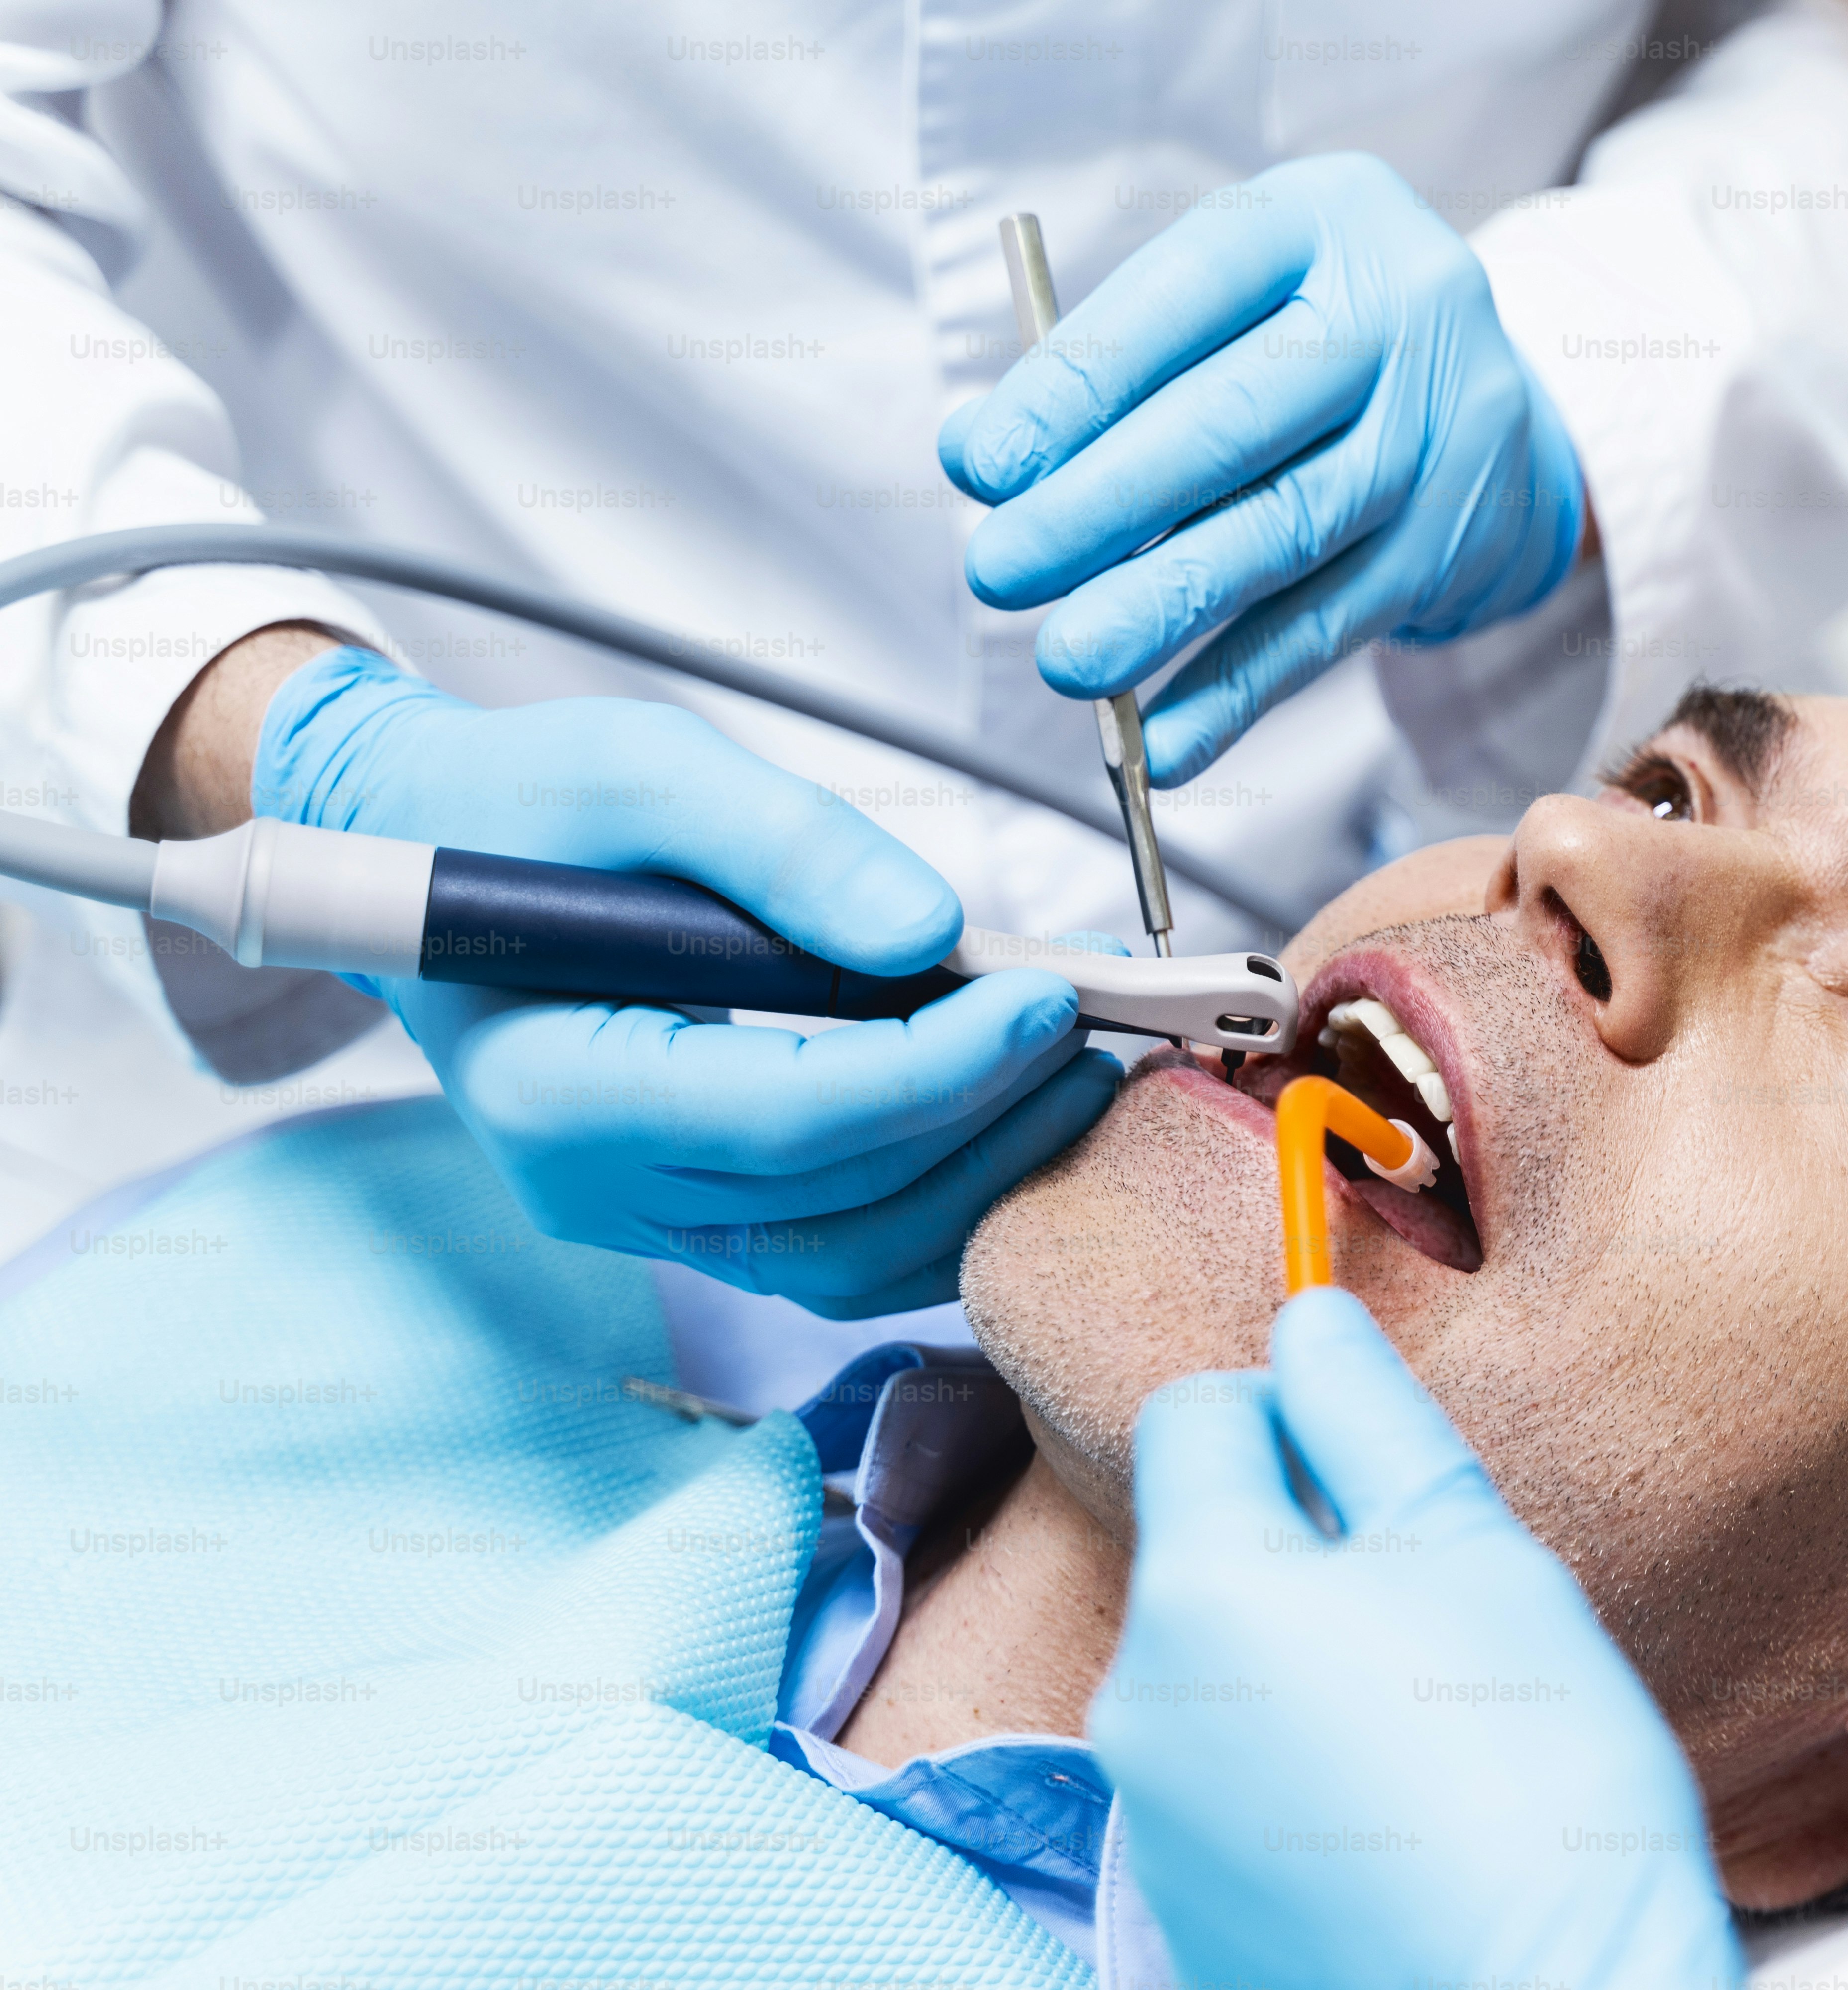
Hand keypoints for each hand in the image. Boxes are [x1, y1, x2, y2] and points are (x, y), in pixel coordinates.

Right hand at [252, 646, 1119, 1316]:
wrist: (425, 854)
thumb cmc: (517, 802)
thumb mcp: (638, 769)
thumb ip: (782, 845)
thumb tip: (931, 934)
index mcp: (555, 1086)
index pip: (792, 1116)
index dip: (941, 1065)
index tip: (1048, 993)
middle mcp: (591, 1187)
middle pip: (839, 1200)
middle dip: (991, 1122)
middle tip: (1102, 1033)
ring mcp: (641, 1219)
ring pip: (852, 1257)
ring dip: (986, 1176)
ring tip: (1081, 1072)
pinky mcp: (692, 1215)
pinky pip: (840, 1248)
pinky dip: (944, 1196)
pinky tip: (1014, 1108)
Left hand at [940, 153, 1585, 785]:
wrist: (1485, 390)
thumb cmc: (1307, 331)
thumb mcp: (1228, 296)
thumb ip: (1110, 363)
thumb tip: (978, 459)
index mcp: (1323, 219)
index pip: (1186, 293)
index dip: (1079, 385)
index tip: (983, 466)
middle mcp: (1401, 316)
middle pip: (1238, 423)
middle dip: (1104, 507)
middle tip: (1001, 569)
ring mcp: (1438, 437)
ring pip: (1285, 534)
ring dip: (1164, 609)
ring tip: (1068, 660)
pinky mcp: (1446, 546)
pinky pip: (1327, 626)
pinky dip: (1238, 691)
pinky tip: (1163, 738)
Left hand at [1092, 1289, 1741, 1988]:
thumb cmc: (1534, 1779)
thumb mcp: (1471, 1551)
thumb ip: (1370, 1419)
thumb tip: (1309, 1318)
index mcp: (1200, 1588)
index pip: (1194, 1411)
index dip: (1294, 1413)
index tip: (1386, 1474)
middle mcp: (1136, 1697)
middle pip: (1209, 1545)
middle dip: (1311, 1548)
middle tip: (1444, 1621)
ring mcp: (1149, 1816)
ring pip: (1224, 1665)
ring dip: (1309, 1658)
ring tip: (1436, 1734)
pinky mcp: (1181, 1905)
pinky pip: (1230, 1779)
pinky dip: (1302, 1770)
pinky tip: (1404, 1820)